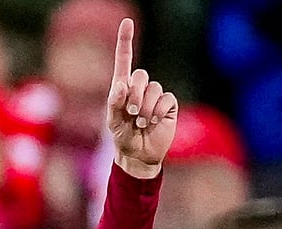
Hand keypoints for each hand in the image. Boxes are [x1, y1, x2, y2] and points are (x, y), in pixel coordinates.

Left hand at [105, 18, 177, 178]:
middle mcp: (140, 88)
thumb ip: (114, 103)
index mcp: (123, 88)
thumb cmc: (123, 137)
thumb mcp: (112, 122)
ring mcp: (155, 95)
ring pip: (154, 88)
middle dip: (135, 95)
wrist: (139, 154)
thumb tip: (121, 85)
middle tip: (132, 113)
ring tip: (142, 122)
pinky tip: (154, 122)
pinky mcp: (168, 104)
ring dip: (146, 107)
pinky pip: (166, 99)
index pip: (124, 60)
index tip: (128, 22)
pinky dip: (158, 111)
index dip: (125, 41)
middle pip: (141, 75)